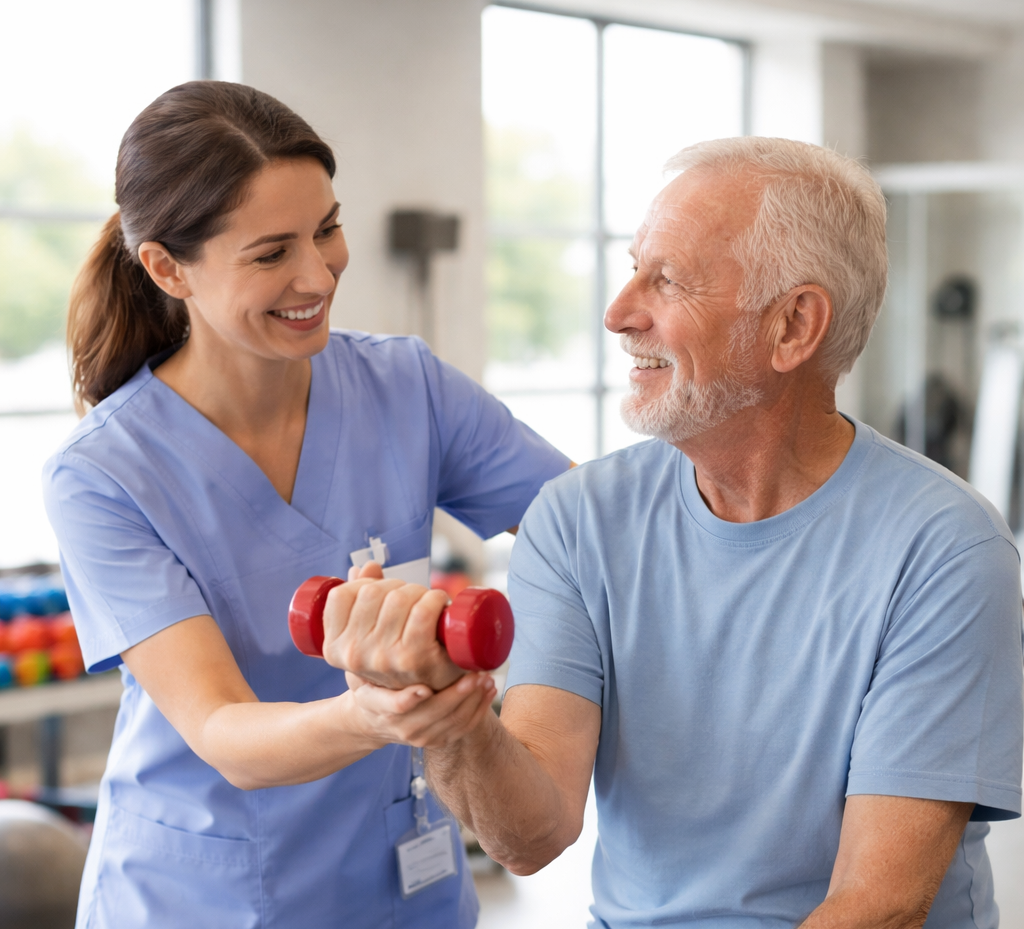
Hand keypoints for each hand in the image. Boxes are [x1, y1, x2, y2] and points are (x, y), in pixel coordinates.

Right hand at [321, 562, 463, 690]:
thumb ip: (358, 601)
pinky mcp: (414, 657)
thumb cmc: (396, 660)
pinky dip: (436, 600)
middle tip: (413, 598)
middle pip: (372, 592)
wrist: (429, 697)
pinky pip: (422, 610)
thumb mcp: (366, 638)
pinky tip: (442, 604)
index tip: (384, 592)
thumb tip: (364, 567)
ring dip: (420, 591)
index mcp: (334, 649)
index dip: (366, 584)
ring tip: (428, 602)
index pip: (341, 595)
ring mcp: (383, 658)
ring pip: (399, 597)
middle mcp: (354, 655)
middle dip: (397, 586)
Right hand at [347, 670, 496, 749]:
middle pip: (434, 712)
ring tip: (486, 678)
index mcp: (378, 705)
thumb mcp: (363, 671)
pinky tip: (488, 691)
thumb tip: (394, 622)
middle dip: (458, 693)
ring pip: (453, 721)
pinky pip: (463, 729)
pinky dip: (479, 710)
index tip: (424, 688)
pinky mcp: (437, 741)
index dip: (409, 699)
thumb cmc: (372, 686)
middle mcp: (400, 726)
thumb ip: (378, 656)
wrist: (374, 721)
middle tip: (474, 673)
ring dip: (474, 699)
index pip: (395, 706)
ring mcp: (419, 736)